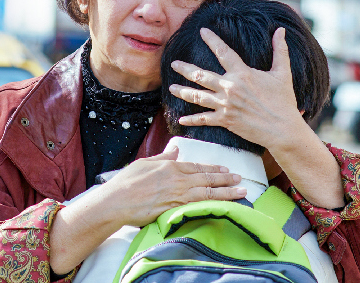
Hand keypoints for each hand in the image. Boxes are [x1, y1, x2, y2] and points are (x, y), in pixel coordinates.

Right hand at [98, 146, 244, 226]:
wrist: (118, 200)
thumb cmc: (127, 182)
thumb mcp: (145, 163)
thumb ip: (163, 157)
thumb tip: (175, 150)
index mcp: (171, 166)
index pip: (197, 166)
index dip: (213, 167)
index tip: (225, 168)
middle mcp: (178, 179)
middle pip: (207, 177)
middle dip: (225, 178)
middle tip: (239, 179)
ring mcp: (179, 194)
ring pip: (209, 191)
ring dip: (227, 191)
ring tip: (241, 191)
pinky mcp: (177, 208)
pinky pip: (201, 204)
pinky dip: (215, 204)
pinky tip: (226, 205)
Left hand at [167, 27, 305, 150]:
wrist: (282, 129)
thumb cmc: (284, 101)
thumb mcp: (282, 73)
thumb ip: (280, 50)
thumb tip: (281, 30)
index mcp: (242, 73)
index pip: (223, 52)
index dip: (212, 40)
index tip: (202, 31)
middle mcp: (230, 87)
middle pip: (201, 75)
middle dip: (185, 69)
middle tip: (173, 64)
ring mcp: (225, 104)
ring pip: (198, 96)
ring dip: (183, 92)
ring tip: (171, 88)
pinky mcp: (225, 120)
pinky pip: (204, 119)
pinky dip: (191, 120)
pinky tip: (181, 119)